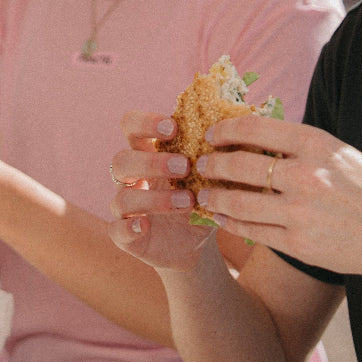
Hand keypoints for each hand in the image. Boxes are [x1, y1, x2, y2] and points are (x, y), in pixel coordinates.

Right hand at [107, 111, 217, 270]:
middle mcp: (133, 178)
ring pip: (122, 197)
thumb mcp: (212, 173)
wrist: (197, 243)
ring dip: (153, 198)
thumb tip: (245, 118)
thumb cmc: (203, 196)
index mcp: (149, 152)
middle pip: (121, 160)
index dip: (145, 122)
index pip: (131, 126)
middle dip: (151, 162)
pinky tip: (146, 225)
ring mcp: (127, 207)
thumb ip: (219, 149)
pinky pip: (116, 230)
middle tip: (184, 167)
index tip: (172, 127)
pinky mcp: (126, 235)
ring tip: (187, 200)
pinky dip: (128, 227)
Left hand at [181, 114, 361, 292]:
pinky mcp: (298, 245)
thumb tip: (265, 139)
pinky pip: (252, 230)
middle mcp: (305, 176)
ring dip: (214, 195)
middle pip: (239, 165)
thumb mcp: (343, 154)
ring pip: (238, 201)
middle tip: (201, 163)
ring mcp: (299, 213)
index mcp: (317, 144)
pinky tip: (222, 216)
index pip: (255, 129)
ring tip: (203, 191)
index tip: (214, 134)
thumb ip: (305, 148)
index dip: (226, 130)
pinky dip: (231, 221)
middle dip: (212, 163)